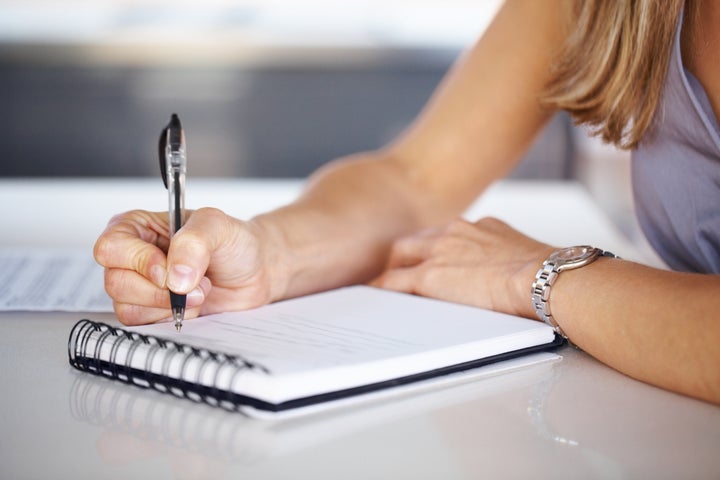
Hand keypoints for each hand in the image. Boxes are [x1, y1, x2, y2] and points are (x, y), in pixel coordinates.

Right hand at [94, 208, 286, 324]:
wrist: (255, 271)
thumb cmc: (234, 242)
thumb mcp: (218, 226)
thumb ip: (193, 242)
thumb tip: (173, 276)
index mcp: (137, 227)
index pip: (111, 248)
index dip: (139, 262)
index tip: (168, 269)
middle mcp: (132, 257)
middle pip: (116, 282)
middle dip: (160, 290)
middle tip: (195, 283)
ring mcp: (140, 287)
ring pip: (128, 307)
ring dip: (169, 305)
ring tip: (199, 291)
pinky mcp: (152, 312)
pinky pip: (144, 325)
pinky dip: (172, 318)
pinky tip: (193, 306)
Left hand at [373, 217, 554, 317]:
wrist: (544, 278)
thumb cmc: (546, 275)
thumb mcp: (524, 257)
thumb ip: (506, 260)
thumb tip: (510, 277)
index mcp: (479, 227)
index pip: (445, 236)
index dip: (432, 250)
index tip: (430, 260)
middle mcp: (456, 231)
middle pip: (417, 240)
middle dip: (405, 256)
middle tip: (398, 271)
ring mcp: (440, 251)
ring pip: (400, 256)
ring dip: (392, 270)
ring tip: (383, 287)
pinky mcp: (429, 275)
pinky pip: (394, 281)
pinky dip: (383, 289)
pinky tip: (377, 299)